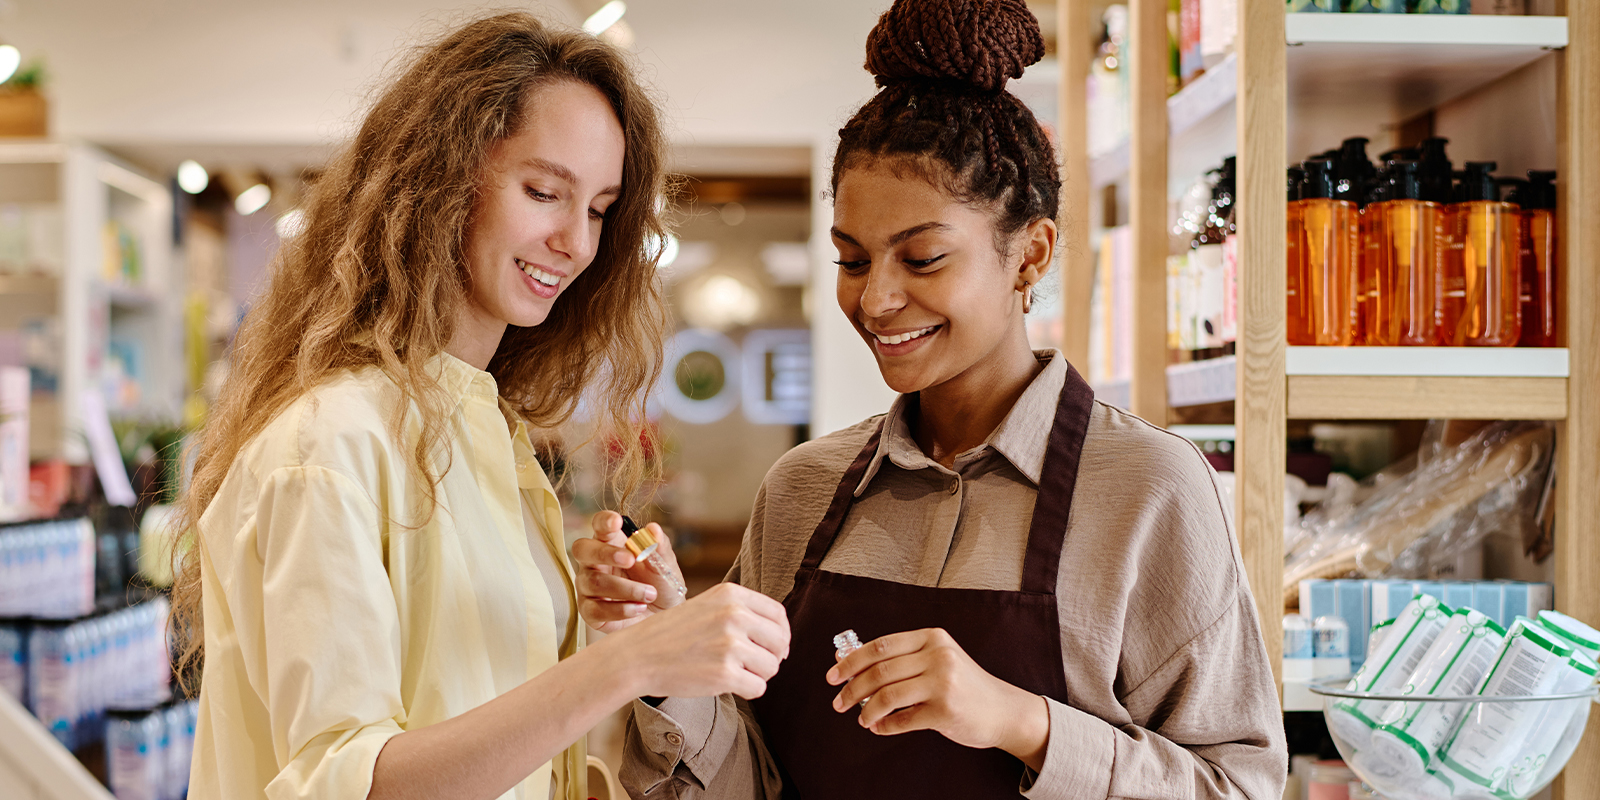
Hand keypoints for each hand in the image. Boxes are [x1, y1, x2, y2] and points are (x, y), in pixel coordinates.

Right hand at [573, 511, 684, 632]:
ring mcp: (588, 586)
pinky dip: (621, 609)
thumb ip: (659, 547)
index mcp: (611, 542)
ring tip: (650, 594)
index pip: (599, 525)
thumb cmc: (659, 585)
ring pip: (594, 582)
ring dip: (626, 589)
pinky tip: (639, 607)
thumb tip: (653, 529)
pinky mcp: (590, 611)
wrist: (664, 616)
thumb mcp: (665, 565)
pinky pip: (595, 609)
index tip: (617, 521)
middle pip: (582, 549)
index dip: (604, 521)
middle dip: (605, 553)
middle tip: (630, 559)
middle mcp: (594, 562)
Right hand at [606, 582, 790, 699]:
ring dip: (757, 675)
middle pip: (780, 642)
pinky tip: (726, 684)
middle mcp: (735, 615)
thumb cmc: (672, 635)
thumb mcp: (708, 606)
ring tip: (732, 672)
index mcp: (732, 594)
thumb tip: (782, 641)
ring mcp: (730, 645)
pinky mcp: (724, 674)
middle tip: (750, 665)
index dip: (780, 634)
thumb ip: (742, 614)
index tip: (772, 647)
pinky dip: (747, 691)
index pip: (778, 615)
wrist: (637, 656)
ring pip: (771, 667)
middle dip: (771, 657)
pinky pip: (758, 688)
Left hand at [825, 628, 1050, 769]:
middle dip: (852, 688)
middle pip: (879, 670)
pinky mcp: (946, 710)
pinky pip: (903, 719)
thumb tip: (846, 660)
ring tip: (861, 719)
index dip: (851, 661)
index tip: (833, 675)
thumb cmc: (963, 685)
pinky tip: (880, 728)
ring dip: (866, 710)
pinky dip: (885, 726)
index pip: (880, 645)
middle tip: (839, 702)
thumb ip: (897, 659)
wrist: (1003, 710)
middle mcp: (938, 655)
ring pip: (887, 695)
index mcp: (932, 637)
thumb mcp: (935, 661)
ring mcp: (944, 682)